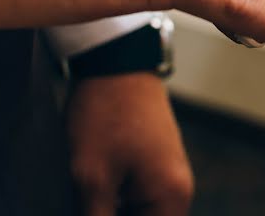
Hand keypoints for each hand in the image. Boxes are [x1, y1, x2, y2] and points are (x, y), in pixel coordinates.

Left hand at [67, 73, 192, 215]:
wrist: (116, 62)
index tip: (96, 211)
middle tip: (86, 201)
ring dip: (111, 210)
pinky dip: (114, 202)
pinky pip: (136, 198)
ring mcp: (167, 176)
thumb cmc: (106, 114)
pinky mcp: (154, 164)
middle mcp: (178, 190)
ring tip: (87, 194)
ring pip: (138, 213)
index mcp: (171, 198)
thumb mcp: (92, 177)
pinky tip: (92, 191)